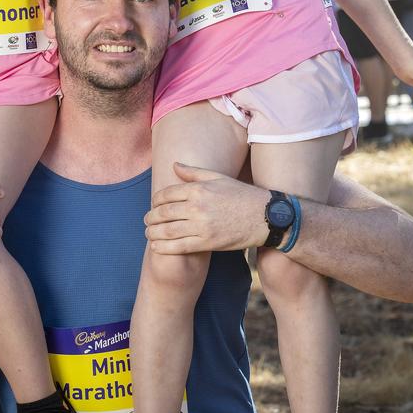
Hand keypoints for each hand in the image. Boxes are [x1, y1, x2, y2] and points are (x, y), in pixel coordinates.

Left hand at [145, 163, 269, 253]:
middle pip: (163, 213)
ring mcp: (202, 226)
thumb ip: (193, 173)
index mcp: (199, 189)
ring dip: (153, 233)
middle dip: (151, 217)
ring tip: (149, 233)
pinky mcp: (208, 243)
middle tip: (147, 220)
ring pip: (168, 231)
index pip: (166, 194)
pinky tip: (156, 247)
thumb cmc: (242, 195)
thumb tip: (174, 165)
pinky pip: (180, 247)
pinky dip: (164, 248)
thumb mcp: (218, 177)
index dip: (155, 200)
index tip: (154, 205)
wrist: (265, 216)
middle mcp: (197, 207)